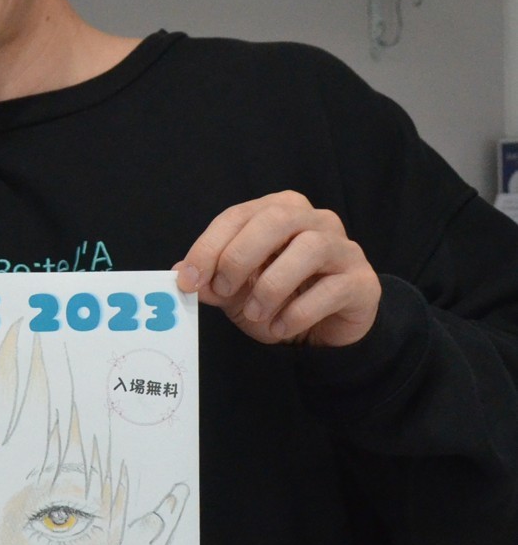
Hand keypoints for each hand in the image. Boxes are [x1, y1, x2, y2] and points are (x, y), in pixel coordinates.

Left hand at [175, 191, 379, 346]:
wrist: (324, 332)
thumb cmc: (278, 301)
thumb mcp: (237, 292)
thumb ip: (212, 281)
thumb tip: (182, 273)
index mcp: (278, 212)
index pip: (238, 215)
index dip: (208, 246)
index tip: (188, 279)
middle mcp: (315, 221)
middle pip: (276, 220)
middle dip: (240, 256)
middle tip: (223, 290)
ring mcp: (343, 248)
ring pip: (310, 248)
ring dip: (272, 285)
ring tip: (255, 314)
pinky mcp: (362, 281)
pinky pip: (332, 288)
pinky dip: (299, 312)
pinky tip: (280, 328)